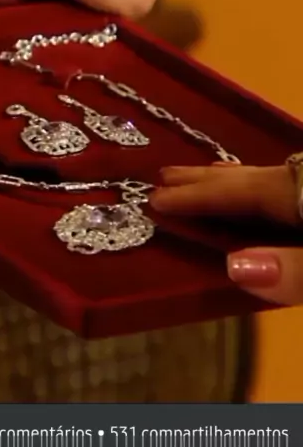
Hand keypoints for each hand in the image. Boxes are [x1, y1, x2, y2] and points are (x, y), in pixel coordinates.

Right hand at [149, 163, 302, 306]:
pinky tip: (260, 196)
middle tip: (164, 177)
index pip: (251, 193)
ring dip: (235, 185)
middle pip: (259, 179)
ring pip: (275, 182)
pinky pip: (289, 193)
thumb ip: (298, 270)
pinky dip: (264, 194)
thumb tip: (234, 266)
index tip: (157, 200)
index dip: (204, 196)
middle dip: (210, 182)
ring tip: (202, 177)